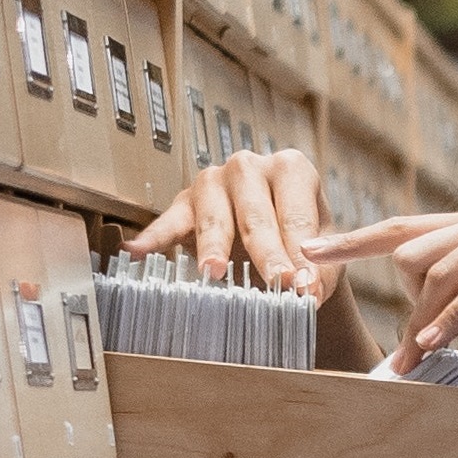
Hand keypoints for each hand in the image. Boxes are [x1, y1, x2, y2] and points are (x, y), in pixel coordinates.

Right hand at [125, 145, 334, 300]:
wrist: (272, 239)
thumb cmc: (299, 242)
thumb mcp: (321, 256)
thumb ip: (320, 273)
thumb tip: (309, 291)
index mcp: (292, 169)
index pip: (296, 215)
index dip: (301, 252)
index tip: (304, 285)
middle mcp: (250, 166)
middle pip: (256, 214)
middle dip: (266, 253)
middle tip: (275, 283)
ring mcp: (214, 181)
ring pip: (214, 215)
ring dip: (214, 246)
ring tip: (214, 272)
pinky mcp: (185, 202)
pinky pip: (169, 221)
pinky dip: (154, 238)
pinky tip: (137, 253)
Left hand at [303, 190, 457, 367]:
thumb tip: (449, 305)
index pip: (402, 227)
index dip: (353, 238)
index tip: (308, 250)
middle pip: (410, 246)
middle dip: (369, 277)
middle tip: (335, 305)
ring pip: (444, 270)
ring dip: (418, 319)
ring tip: (404, 361)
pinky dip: (455, 314)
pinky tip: (434, 339)